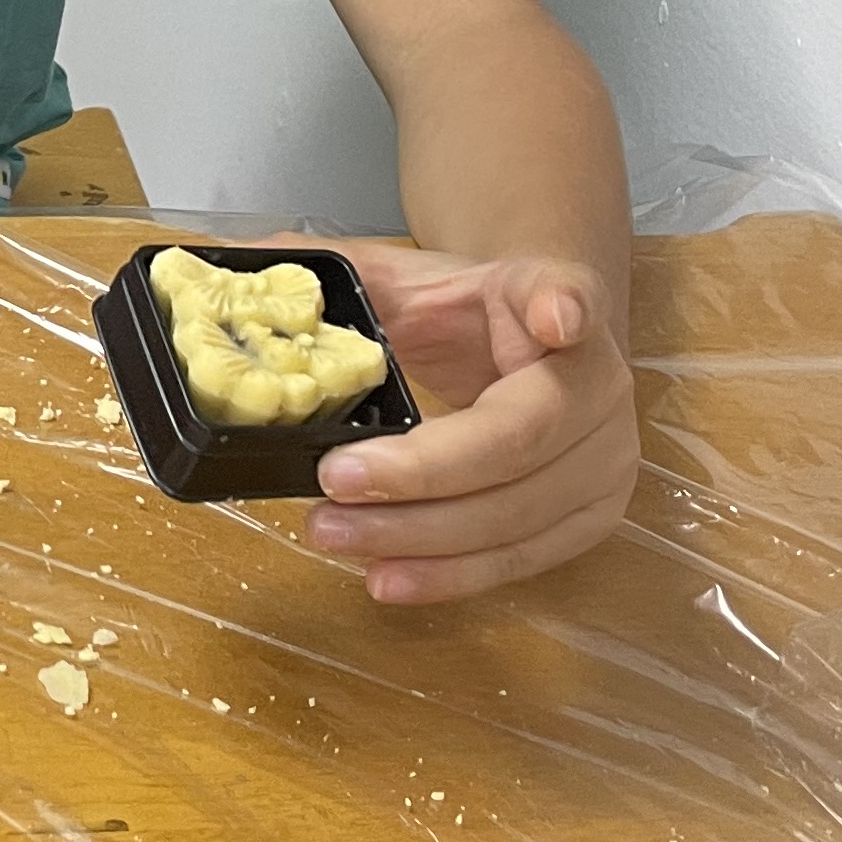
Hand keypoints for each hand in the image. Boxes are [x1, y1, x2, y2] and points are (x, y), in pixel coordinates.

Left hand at [302, 241, 636, 603]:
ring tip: (333, 532)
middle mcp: (597, 381)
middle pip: (522, 437)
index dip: (562, 307)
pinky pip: (522, 558)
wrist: (521, 346)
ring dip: (422, 537)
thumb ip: (329, 271)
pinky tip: (387, 577)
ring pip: (519, 513)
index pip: (566, 292)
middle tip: (334, 480)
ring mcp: (605, 456)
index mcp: (548, 297)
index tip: (554, 316)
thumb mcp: (397, 275)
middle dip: (424, 472)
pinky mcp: (590, 516)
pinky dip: (451, 575)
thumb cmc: (455, 310)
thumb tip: (236, 264)